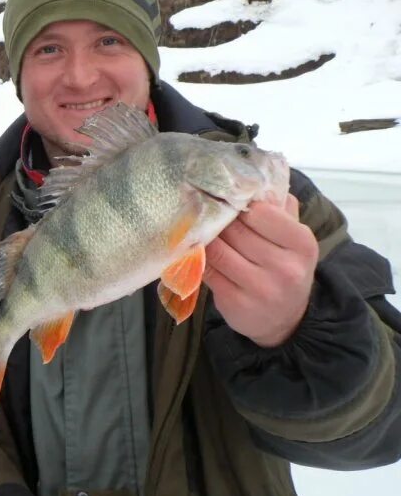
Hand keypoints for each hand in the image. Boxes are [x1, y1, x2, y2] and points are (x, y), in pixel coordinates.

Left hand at [204, 194, 317, 347]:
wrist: (284, 319)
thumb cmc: (284, 267)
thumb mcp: (293, 239)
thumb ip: (280, 208)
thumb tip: (257, 176)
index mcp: (302, 243)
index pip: (259, 212)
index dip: (238, 204)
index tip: (225, 199)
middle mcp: (284, 267)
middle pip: (234, 231)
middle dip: (216, 220)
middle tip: (201, 210)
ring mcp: (260, 288)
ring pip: (217, 250)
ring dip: (202, 238)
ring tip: (195, 228)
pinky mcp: (236, 303)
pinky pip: (207, 271)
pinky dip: (197, 258)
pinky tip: (194, 251)